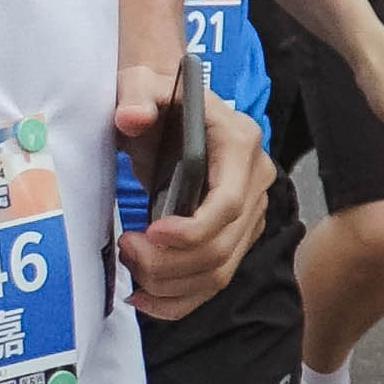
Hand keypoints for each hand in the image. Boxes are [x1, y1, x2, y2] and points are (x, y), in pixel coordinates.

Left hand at [114, 76, 269, 318]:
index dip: (191, 230)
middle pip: (223, 245)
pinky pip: (214, 279)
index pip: (229, 203)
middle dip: (171, 262)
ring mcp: (249, 211)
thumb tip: (133, 117)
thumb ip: (136, 95)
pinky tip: (147, 299)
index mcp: (240, 142)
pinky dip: (180, 299)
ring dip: (171, 284)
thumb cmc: (157, 98)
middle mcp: (255, 179)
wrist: (169, 111)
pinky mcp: (235, 235)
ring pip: (219, 270)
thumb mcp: (142, 84)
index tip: (150, 233)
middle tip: (128, 251)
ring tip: (132, 272)